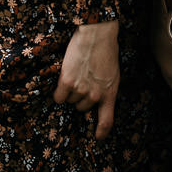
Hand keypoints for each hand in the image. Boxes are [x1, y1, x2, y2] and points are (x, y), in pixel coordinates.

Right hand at [54, 20, 119, 138]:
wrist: (97, 34)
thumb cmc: (106, 50)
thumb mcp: (113, 74)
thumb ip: (105, 89)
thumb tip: (96, 99)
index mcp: (110, 94)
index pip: (107, 120)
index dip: (101, 131)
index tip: (98, 138)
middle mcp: (95, 96)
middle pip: (81, 108)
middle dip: (80, 97)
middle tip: (83, 80)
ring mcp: (81, 90)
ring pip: (70, 101)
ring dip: (70, 91)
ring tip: (76, 73)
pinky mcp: (67, 82)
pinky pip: (59, 97)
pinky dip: (59, 91)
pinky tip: (64, 78)